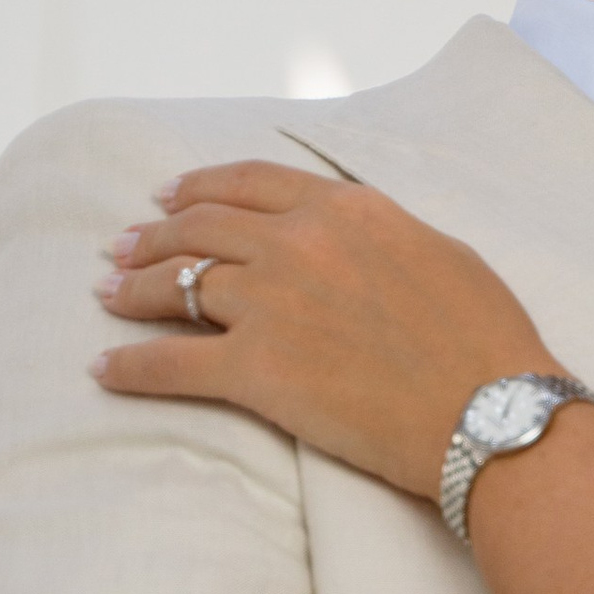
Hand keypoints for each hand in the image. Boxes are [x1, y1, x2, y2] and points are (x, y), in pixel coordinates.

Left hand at [92, 162, 550, 497]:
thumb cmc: (487, 340)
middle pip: (201, 228)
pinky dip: (130, 365)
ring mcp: (270, 304)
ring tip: (107, 294)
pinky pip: (171, 362)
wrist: (489, 410)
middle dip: (153, 235)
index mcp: (346, 209)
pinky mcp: (256, 369)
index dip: (200, 187)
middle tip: (122, 245)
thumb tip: (356, 241)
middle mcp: (298, 244)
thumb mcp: (440, 254)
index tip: (170, 195)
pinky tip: (103, 367)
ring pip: (177, 285)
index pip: (251, 183)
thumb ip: (382, 235)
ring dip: (132, 290)